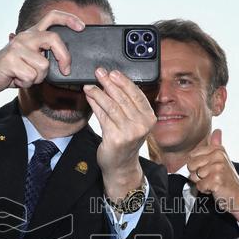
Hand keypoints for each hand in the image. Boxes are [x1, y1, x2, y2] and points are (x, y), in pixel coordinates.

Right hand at [0, 10, 83, 113]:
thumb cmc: (11, 70)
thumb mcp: (30, 60)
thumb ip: (44, 56)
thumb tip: (66, 63)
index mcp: (31, 34)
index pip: (52, 17)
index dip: (69, 19)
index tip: (81, 27)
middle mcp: (25, 37)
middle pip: (54, 39)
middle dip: (64, 57)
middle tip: (66, 70)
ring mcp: (17, 47)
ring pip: (44, 65)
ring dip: (38, 77)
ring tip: (25, 76)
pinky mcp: (10, 59)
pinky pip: (31, 76)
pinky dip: (27, 83)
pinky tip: (17, 79)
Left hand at [84, 68, 155, 198]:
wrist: (121, 166)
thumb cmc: (125, 142)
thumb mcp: (130, 122)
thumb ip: (124, 105)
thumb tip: (109, 83)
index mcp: (149, 118)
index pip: (137, 94)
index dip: (124, 81)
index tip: (113, 73)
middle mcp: (142, 125)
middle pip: (123, 98)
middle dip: (109, 83)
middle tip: (99, 73)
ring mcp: (129, 132)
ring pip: (112, 105)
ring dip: (99, 93)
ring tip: (90, 85)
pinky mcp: (115, 138)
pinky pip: (103, 116)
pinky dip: (95, 104)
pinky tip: (89, 97)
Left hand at [187, 129, 238, 232]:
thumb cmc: (228, 181)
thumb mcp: (223, 160)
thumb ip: (217, 145)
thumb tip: (217, 130)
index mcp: (218, 150)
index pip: (192, 155)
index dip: (197, 166)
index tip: (209, 170)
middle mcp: (219, 156)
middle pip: (191, 165)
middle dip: (198, 175)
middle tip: (211, 178)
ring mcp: (218, 168)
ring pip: (194, 176)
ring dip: (202, 183)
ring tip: (214, 183)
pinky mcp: (216, 180)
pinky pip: (199, 186)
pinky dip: (205, 190)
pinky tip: (215, 189)